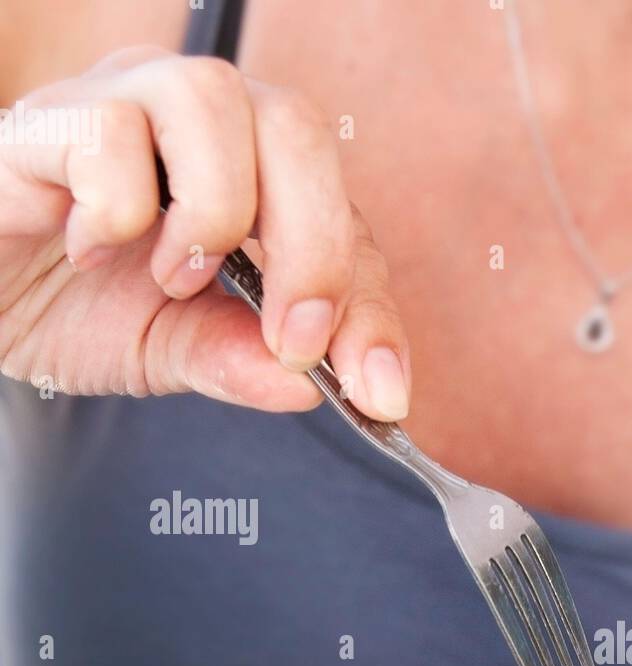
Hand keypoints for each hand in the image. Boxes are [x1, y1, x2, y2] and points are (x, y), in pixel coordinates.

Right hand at [0, 47, 408, 417]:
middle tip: (291, 339)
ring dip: (212, 215)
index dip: (368, 309)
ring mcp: (123, 100)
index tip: (378, 393)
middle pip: (298, 128)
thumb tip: (305, 386)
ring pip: (212, 101)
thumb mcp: (174, 351)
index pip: (345, 222)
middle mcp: (199, 119)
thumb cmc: (78, 305)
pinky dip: (114, 212)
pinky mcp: (47, 117)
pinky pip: (107, 134)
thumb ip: (239, 360)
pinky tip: (86, 249)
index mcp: (253, 172)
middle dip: (313, 249)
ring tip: (174, 279)